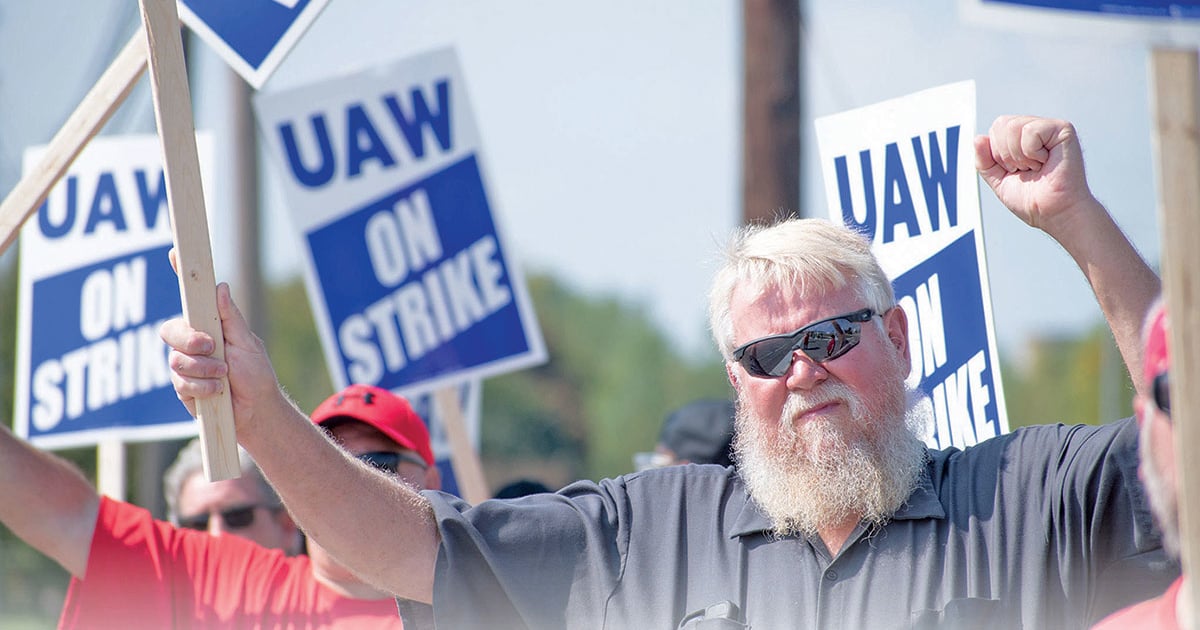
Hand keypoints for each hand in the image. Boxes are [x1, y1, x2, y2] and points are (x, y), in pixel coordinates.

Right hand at [159, 281, 280, 432]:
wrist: (256, 411)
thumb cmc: (256, 373)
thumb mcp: (248, 343)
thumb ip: (231, 318)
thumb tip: (220, 286)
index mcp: (209, 325)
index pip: (192, 298)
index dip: (181, 274)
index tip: (175, 252)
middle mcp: (192, 342)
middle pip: (170, 330)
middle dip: (191, 340)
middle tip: (212, 348)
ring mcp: (184, 364)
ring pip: (175, 359)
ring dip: (203, 368)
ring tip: (224, 375)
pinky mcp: (182, 387)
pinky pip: (180, 383)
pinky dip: (202, 387)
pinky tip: (217, 391)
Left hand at [974, 115, 1096, 235]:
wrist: (1053, 213)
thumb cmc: (1032, 199)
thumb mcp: (997, 179)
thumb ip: (984, 160)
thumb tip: (978, 138)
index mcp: (1020, 139)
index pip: (995, 128)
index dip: (997, 154)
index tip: (1014, 170)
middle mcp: (1035, 130)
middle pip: (1001, 123)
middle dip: (1005, 155)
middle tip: (1025, 169)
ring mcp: (1049, 128)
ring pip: (1013, 126)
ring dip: (1019, 156)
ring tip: (1035, 167)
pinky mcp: (1062, 130)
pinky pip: (1030, 131)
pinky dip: (1031, 153)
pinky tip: (1045, 162)